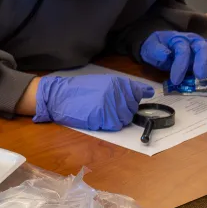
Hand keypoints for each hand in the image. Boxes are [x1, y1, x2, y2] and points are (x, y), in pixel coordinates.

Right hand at [35, 75, 153, 130]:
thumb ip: (122, 87)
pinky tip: (98, 117)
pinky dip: (109, 124)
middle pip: (132, 107)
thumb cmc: (79, 89)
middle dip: (124, 109)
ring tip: (102, 112)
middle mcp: (117, 93)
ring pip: (125, 118)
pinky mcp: (104, 117)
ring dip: (117, 118)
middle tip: (109, 106)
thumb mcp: (102, 82)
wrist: (59, 95)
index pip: (138, 91)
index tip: (145, 96)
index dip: (140, 96)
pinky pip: (115, 125)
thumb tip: (147, 91)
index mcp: (117, 82)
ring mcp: (111, 105)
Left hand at [141, 31, 206, 84]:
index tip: (175, 80)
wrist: (161, 43)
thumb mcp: (151, 48)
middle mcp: (193, 41)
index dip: (180, 65)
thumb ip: (157, 50)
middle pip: (201, 48)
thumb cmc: (157, 47)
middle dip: (203, 62)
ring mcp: (203, 45)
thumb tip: (165, 55)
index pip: (182, 50)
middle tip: (201, 76)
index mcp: (178, 39)